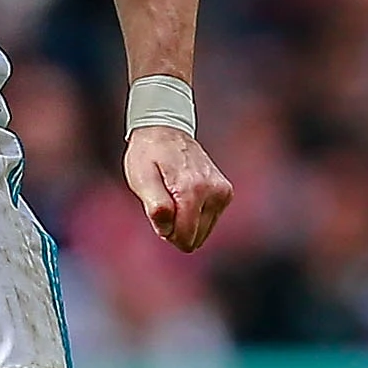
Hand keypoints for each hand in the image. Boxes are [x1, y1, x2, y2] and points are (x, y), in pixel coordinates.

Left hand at [124, 124, 231, 251]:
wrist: (165, 129)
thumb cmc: (149, 154)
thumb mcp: (141, 178)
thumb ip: (155, 206)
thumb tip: (168, 230)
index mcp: (193, 189)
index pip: (185, 237)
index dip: (167, 231)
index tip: (158, 211)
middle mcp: (215, 192)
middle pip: (195, 238)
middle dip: (176, 227)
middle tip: (164, 201)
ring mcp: (223, 192)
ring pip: (203, 232)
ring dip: (185, 221)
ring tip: (173, 195)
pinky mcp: (226, 193)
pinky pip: (209, 221)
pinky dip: (195, 215)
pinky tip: (184, 194)